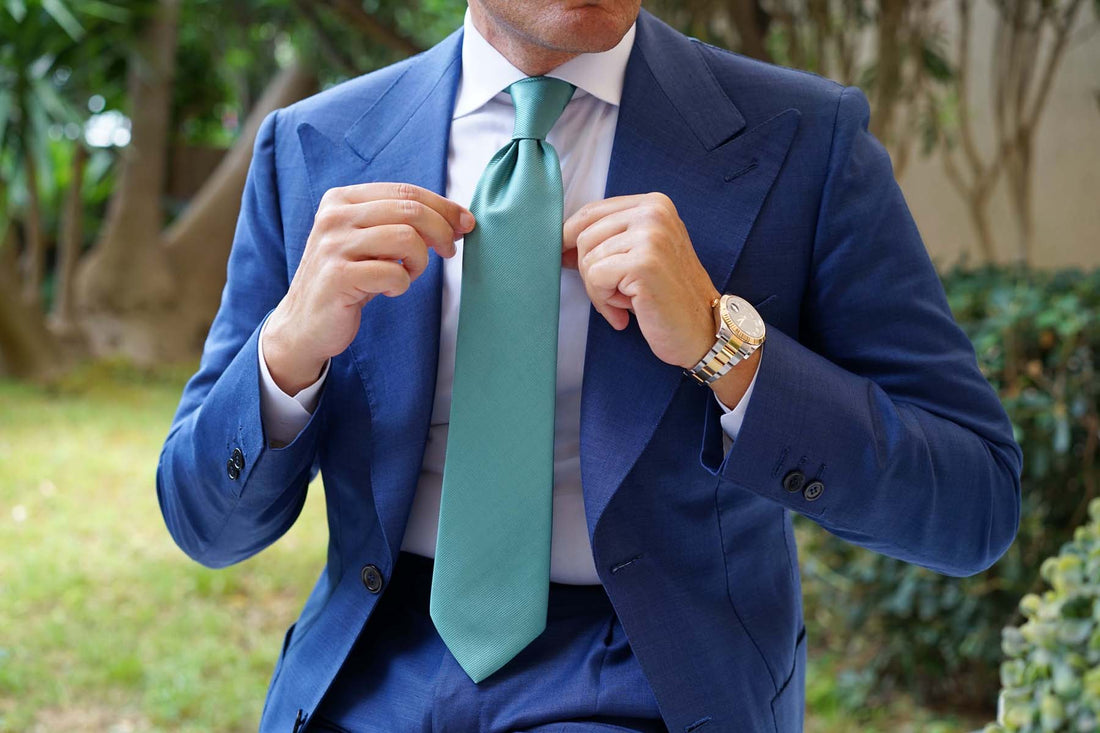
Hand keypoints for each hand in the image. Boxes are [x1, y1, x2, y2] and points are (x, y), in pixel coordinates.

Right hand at [264, 182, 474, 393]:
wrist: (305, 323)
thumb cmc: (348, 279)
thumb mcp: (368, 240)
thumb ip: (400, 222)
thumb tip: (456, 218)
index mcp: (342, 199)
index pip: (406, 191)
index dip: (443, 206)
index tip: (465, 223)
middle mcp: (334, 216)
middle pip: (411, 210)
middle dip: (442, 231)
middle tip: (449, 251)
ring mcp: (333, 246)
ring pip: (407, 238)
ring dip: (421, 261)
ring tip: (410, 273)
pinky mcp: (338, 277)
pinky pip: (394, 273)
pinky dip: (402, 284)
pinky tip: (390, 290)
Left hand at [562, 192, 720, 369]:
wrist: (702, 331)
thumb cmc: (666, 297)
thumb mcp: (637, 255)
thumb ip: (606, 240)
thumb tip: (558, 242)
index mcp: (653, 203)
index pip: (590, 212)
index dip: (570, 239)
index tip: (566, 261)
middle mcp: (654, 211)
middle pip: (583, 235)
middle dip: (589, 272)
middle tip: (615, 295)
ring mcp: (650, 235)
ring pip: (587, 258)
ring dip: (599, 290)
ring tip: (627, 302)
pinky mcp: (644, 263)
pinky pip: (595, 279)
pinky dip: (604, 302)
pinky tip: (626, 312)